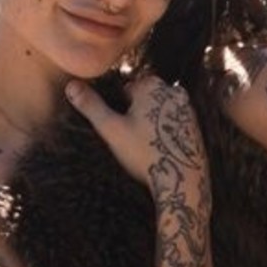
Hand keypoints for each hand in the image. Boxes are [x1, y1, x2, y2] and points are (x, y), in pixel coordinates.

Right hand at [65, 73, 207, 195]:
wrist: (182, 180)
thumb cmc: (145, 153)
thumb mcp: (111, 129)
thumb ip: (91, 106)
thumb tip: (71, 85)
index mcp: (151, 85)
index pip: (125, 89)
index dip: (118, 111)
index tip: (120, 130)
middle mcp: (173, 91)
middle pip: (143, 100)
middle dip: (134, 116)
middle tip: (131, 141)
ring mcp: (187, 109)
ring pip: (158, 113)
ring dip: (149, 126)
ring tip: (144, 148)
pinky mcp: (196, 127)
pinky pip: (172, 126)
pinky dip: (164, 135)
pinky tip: (159, 152)